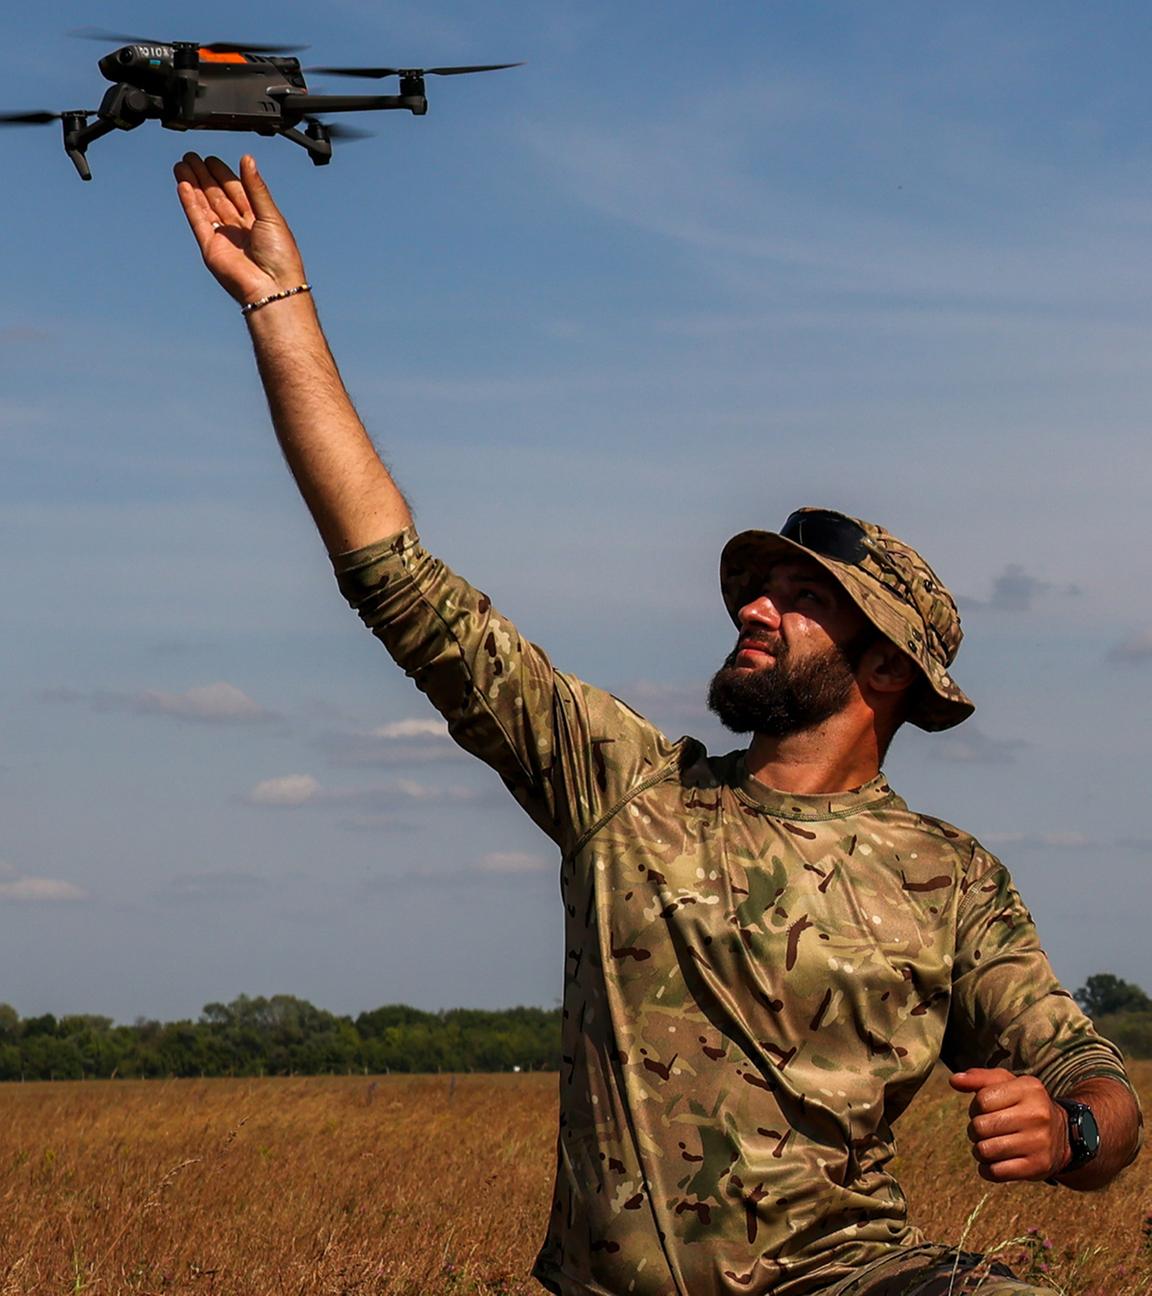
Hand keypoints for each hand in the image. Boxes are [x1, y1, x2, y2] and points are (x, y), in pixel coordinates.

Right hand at [173, 153, 306, 305]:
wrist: (272, 287)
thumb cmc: (281, 256)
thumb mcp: (270, 214)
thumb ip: (255, 187)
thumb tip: (247, 159)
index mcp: (258, 220)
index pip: (236, 191)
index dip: (222, 174)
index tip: (210, 158)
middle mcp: (240, 229)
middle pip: (217, 196)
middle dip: (204, 176)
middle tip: (191, 156)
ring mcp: (224, 238)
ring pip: (204, 205)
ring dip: (193, 185)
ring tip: (182, 165)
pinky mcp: (210, 248)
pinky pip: (197, 221)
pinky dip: (190, 203)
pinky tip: (183, 185)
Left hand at [950, 1068, 1068, 1181]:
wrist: (1063, 1136)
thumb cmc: (1025, 1105)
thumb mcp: (1007, 1083)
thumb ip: (979, 1078)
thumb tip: (954, 1080)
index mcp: (1028, 1089)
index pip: (982, 1100)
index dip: (974, 1108)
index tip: (982, 1112)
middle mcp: (1037, 1114)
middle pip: (981, 1126)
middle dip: (974, 1130)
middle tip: (983, 1131)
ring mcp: (1039, 1142)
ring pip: (985, 1150)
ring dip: (979, 1151)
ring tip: (987, 1146)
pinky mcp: (1038, 1166)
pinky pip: (996, 1172)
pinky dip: (987, 1170)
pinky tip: (992, 1163)